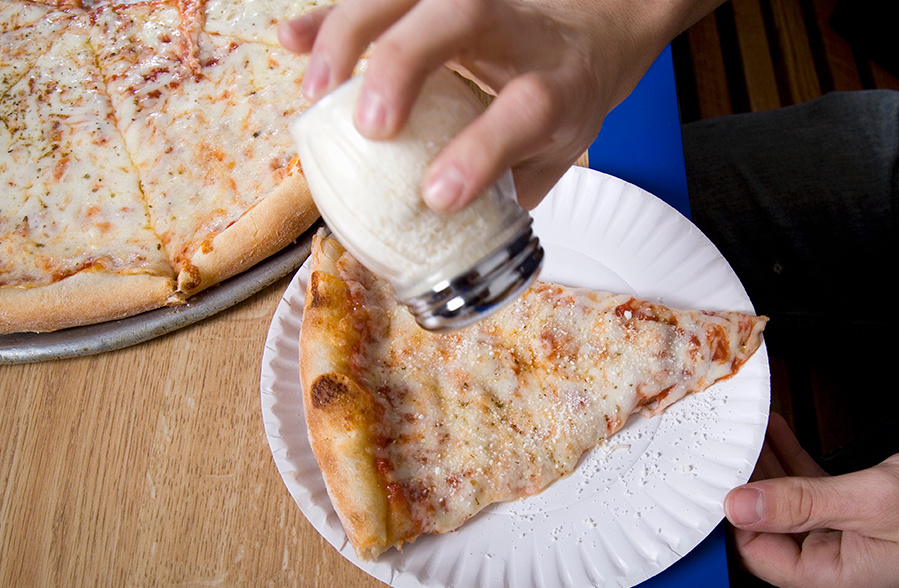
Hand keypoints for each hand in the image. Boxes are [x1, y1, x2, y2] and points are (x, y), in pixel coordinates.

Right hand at [278, 0, 720, 211]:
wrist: (593, 30)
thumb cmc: (567, 100)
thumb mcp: (557, 154)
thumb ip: (507, 188)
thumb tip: (448, 240)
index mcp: (559, 84)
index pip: (525, 109)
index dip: (480, 151)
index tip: (434, 195)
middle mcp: (519, 30)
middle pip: (463, 16)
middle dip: (404, 63)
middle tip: (368, 127)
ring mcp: (478, 0)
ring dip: (350, 31)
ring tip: (315, 90)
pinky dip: (329, 17)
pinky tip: (292, 40)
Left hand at [724, 412, 898, 587]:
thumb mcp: (874, 499)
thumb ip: (800, 502)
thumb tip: (738, 506)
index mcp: (834, 583)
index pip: (756, 552)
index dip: (734, 509)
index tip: (717, 467)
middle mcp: (836, 575)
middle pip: (770, 529)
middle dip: (750, 481)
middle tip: (729, 437)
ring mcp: (849, 551)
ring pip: (791, 508)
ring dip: (772, 467)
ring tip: (749, 427)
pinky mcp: (863, 528)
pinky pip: (817, 497)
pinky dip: (799, 466)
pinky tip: (781, 433)